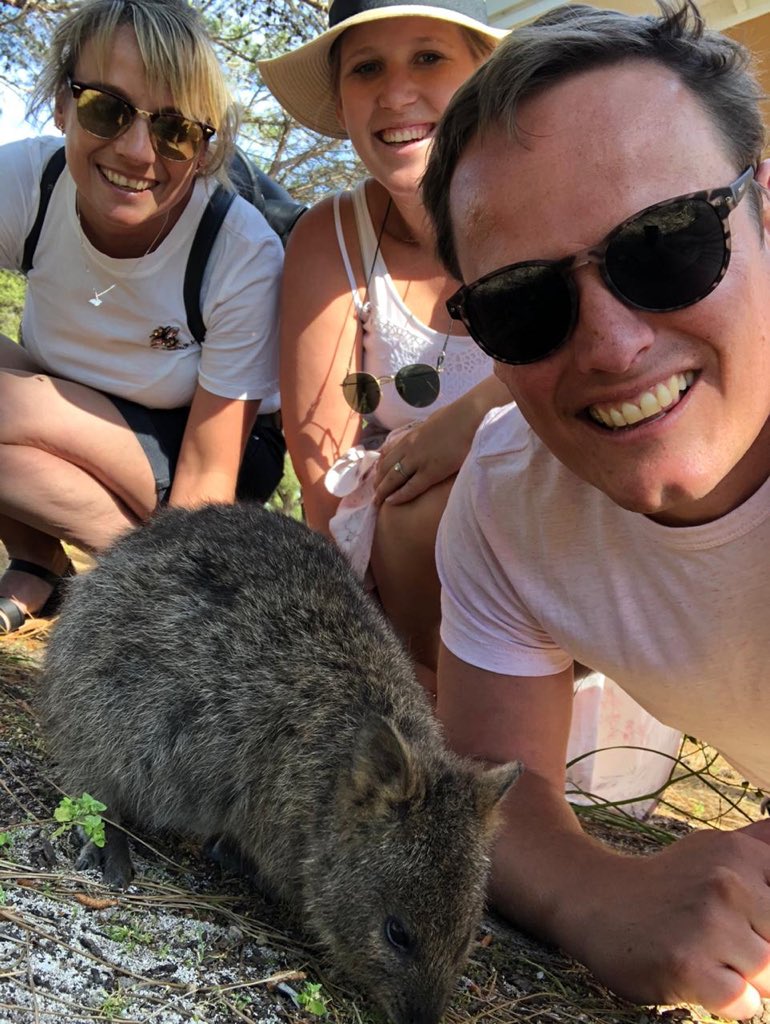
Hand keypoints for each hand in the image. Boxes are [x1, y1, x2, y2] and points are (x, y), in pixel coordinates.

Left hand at [373, 406, 472, 505]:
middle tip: (374, 494)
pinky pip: (411, 487)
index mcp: (410, 437)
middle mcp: (409, 448)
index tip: (376, 478)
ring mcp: (418, 460)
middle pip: (386, 468)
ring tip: (377, 502)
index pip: (387, 456)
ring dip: (383, 491)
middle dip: (378, 482)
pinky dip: (399, 495)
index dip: (380, 469)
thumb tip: (424, 436)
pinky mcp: (431, 471)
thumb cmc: (456, 417)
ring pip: (393, 478)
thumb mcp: (431, 423)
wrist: (470, 416)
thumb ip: (423, 434)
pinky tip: (391, 502)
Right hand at [562, 820, 769, 1018]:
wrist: (596, 901)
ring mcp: (707, 924)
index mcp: (742, 854)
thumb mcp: (715, 849)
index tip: (748, 919)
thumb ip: (762, 844)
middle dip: (762, 951)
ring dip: (744, 977)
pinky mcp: (688, 966)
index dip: (767, 921)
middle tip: (723, 940)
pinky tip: (701, 975)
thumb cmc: (666, 883)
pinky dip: (730, 999)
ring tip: (710, 956)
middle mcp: (728, 884)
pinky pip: (745, 1003)